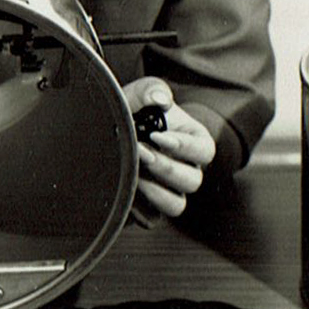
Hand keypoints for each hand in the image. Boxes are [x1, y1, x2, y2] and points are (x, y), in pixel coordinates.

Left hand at [123, 77, 215, 222]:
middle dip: (165, 168)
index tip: (156, 136)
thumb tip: (161, 100)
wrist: (103, 132)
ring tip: (131, 173)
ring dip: (155, 191)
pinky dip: (138, 207)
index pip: (205, 150)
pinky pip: (152, 219)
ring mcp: (169, 192)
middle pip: (192, 181)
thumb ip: (150, 90)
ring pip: (177, 206)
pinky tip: (123, 187)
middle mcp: (186, 170)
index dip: (184, 146)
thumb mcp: (138, 94)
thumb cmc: (130, 110)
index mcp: (192, 141)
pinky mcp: (149, 210)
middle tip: (139, 153)